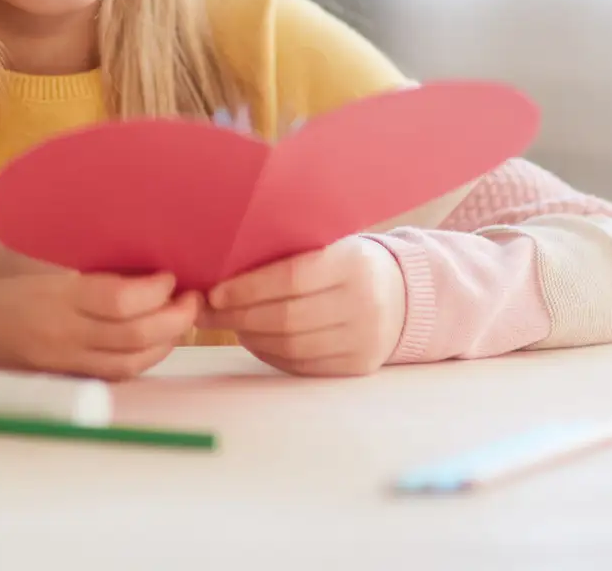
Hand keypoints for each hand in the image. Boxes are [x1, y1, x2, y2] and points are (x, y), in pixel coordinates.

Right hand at [0, 237, 199, 379]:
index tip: (170, 271)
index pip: (121, 303)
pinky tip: (149, 339)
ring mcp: (54, 361)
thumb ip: (73, 245)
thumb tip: (127, 226)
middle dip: (174, 319)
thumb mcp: (24, 243)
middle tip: (192, 295)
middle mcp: (56, 337)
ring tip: (179, 317)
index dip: (157, 290)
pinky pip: (108, 375)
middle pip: (135, 339)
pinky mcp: (51, 373)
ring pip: (128, 364)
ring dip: (163, 343)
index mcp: (48, 297)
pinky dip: (138, 359)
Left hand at [199, 236, 405, 376]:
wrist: (405, 294)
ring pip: (292, 347)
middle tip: (206, 312)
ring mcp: (364, 339)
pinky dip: (270, 354)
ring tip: (228, 323)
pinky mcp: (358, 366)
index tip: (214, 292)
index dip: (248, 289)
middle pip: (287, 319)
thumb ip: (289, 254)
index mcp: (353, 264)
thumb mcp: (332, 245)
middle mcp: (364, 304)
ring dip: (250, 337)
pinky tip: (254, 339)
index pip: (291, 279)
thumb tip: (223, 270)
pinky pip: (303, 366)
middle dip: (238, 317)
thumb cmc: (350, 263)